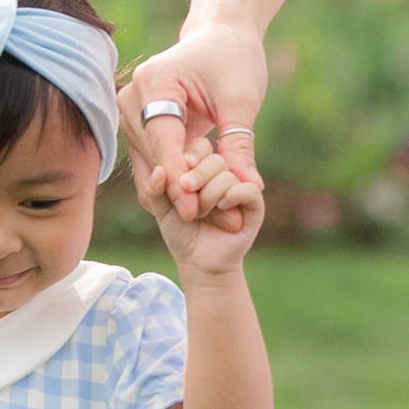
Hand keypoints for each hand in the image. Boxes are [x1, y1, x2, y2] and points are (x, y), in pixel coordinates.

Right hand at [122, 22, 266, 226]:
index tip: (192, 209)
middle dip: (180, 191)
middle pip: (152, 157)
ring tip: (211, 217)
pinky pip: (154, 162)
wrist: (221, 38)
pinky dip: (176, 182)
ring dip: (177, 192)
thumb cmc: (233, 60)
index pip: (162, 139)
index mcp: (154, 82)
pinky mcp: (140, 127)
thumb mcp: (241, 100)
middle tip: (210, 220)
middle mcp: (132, 98)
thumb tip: (248, 186)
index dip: (177, 177)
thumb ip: (239, 143)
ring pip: (150, 166)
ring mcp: (132, 114)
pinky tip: (199, 204)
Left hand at [137, 129, 265, 274]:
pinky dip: (233, 195)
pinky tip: (222, 206)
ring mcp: (240, 187)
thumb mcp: (162, 208)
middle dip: (197, 175)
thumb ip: (155, 189)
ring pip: (228, 175)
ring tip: (202, 213)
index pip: (201, 147)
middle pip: (215, 159)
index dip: (190, 156)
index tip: (180, 170)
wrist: (200, 261)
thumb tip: (159, 170)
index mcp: (203, 168)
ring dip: (210, 194)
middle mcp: (224, 174)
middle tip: (186, 188)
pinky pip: (248, 190)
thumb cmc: (181, 232)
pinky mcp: (253, 204)